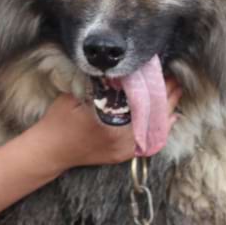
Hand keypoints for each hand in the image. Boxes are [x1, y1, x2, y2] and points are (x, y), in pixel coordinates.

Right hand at [35, 80, 182, 170]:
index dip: (152, 84)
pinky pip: (149, 142)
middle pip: (152, 113)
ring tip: (175, 92)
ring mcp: (123, 150)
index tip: (159, 69)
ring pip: (155, 129)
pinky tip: (169, 117)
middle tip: (174, 78)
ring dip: (166, 110)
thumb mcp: (76, 94)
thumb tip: (121, 69)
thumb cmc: (59, 119)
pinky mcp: (123, 156)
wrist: (50, 150)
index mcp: (109, 120)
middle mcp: (120, 138)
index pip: (140, 99)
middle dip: (165, 94)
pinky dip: (160, 128)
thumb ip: (99, 85)